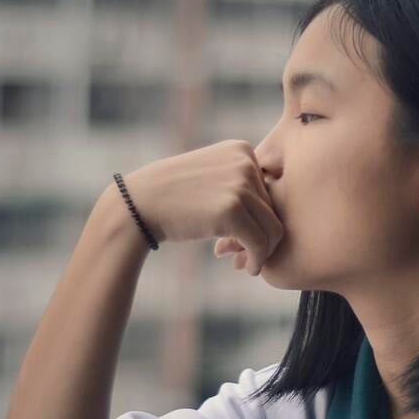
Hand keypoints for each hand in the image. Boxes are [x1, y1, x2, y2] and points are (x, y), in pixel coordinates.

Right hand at [122, 140, 282, 275]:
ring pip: (273, 228)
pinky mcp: (231, 209)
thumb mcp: (213, 176)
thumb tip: (279, 221)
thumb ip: (243, 187)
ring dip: (263, 251)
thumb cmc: (175, 197)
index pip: (270, 191)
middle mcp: (245, 162)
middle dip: (262, 237)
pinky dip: (257, 259)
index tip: (246, 238)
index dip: (261, 219)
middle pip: (275, 209)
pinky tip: (247, 268)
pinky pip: (260, 243)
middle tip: (246, 256)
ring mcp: (239, 184)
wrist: (139, 204)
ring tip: (247, 263)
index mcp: (242, 150)